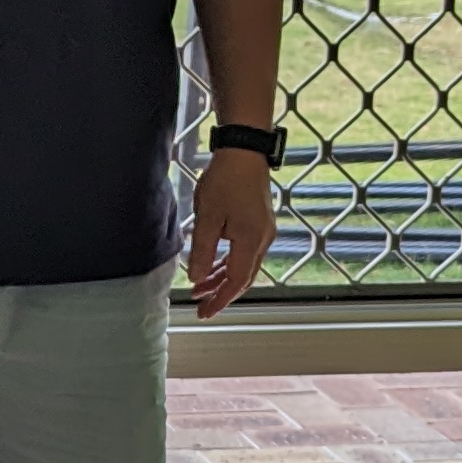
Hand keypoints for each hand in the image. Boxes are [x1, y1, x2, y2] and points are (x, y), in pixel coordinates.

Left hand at [187, 146, 275, 313]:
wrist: (245, 151)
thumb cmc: (226, 181)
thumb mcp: (208, 217)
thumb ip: (203, 251)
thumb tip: (197, 278)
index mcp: (251, 241)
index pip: (236, 282)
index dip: (219, 299)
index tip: (204, 311)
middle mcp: (262, 240)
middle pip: (243, 277)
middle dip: (220, 293)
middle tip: (200, 305)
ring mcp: (264, 231)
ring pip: (244, 265)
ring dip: (223, 277)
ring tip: (200, 286)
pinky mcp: (260, 223)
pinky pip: (246, 252)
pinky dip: (230, 262)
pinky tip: (214, 265)